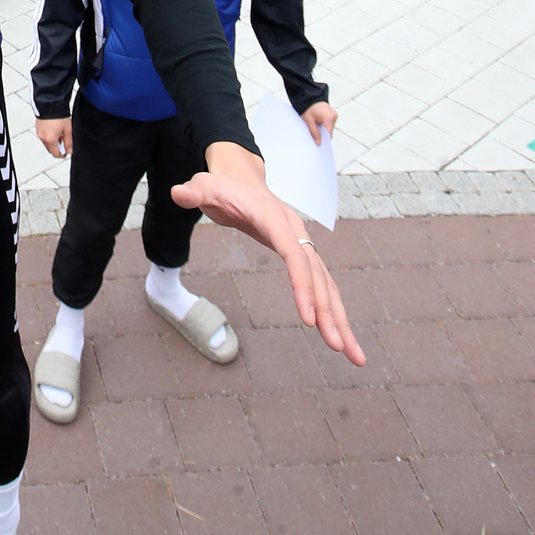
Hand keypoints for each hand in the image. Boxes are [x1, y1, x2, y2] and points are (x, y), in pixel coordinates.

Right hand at [35, 117, 71, 157]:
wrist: (50, 104)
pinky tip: (53, 129)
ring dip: (53, 142)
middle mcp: (43, 138)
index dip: (62, 154)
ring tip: (59, 132)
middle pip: (50, 149)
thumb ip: (69, 142)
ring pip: (47, 143)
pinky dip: (48, 137)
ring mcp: (39, 133)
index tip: (67, 150)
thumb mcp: (68, 129)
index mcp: (50, 139)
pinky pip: (43, 137)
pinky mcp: (37, 129)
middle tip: (64, 139)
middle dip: (57, 147)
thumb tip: (69, 151)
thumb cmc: (59, 115)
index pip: (56, 154)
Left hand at [172, 142, 364, 365]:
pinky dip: (332, 312)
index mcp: (275, 218)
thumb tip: (178, 193)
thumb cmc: (222, 185)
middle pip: (319, 277)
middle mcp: (296, 232)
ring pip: (327, 286)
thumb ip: (194, 191)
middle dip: (330, 314)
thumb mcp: (203, 185)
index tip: (309, 320)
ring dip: (340, 320)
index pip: (295, 255)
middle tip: (340, 349)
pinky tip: (340, 337)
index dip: (303, 286)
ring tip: (355, 356)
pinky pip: (321, 286)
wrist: (241, 178)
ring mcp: (302, 245)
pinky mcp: (301, 256)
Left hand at [301, 100, 337, 142]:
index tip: (318, 142)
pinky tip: (316, 120)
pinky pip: (328, 121)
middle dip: (321, 132)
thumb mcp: (308, 121)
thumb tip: (319, 143)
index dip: (323, 139)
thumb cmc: (307, 105)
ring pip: (329, 126)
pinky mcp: (332, 112)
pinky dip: (323, 123)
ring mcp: (333, 113)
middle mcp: (334, 115)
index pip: (329, 134)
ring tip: (314, 123)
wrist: (307, 94)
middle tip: (313, 131)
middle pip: (329, 130)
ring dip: (322, 127)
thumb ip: (314, 133)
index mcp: (329, 118)